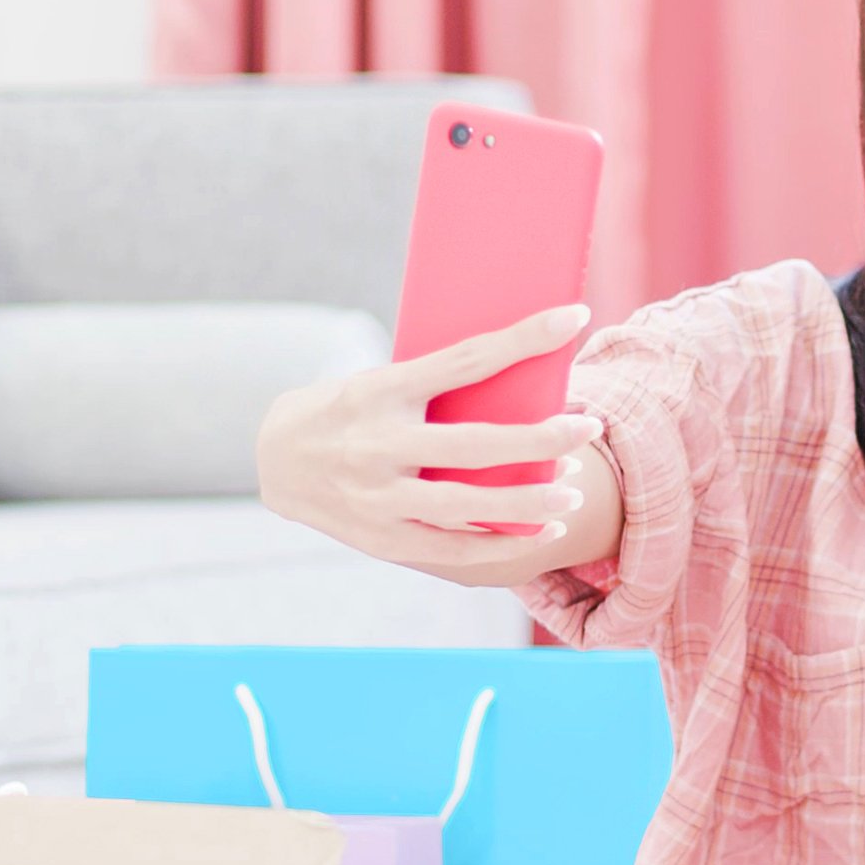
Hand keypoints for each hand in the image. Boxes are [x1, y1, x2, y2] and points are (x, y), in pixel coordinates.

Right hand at [255, 304, 600, 567]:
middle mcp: (377, 445)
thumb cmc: (346, 411)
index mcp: (381, 390)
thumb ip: (436, 387)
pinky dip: (502, 543)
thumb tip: (521, 377)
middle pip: (474, 445)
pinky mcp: (382, 539)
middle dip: (539, 439)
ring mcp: (378, 498)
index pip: (465, 358)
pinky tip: (543, 530)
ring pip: (466, 508)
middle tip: (589, 426)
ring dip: (528, 502)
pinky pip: (453, 549)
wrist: (274, 460)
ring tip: (573, 492)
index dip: (524, 338)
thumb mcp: (378, 382)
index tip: (576, 315)